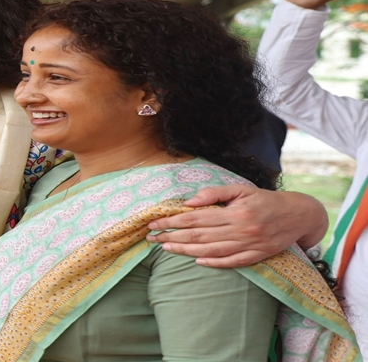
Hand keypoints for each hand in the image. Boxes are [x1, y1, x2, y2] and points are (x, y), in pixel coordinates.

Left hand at [145, 185, 328, 267]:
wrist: (299, 215)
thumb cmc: (265, 199)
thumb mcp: (241, 189)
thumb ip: (214, 194)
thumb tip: (189, 202)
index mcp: (235, 212)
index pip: (196, 218)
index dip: (172, 221)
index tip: (154, 223)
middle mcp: (242, 230)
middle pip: (199, 236)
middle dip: (172, 236)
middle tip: (152, 238)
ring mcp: (250, 245)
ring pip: (211, 251)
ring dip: (185, 250)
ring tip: (166, 248)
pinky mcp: (258, 256)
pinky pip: (232, 262)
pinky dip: (214, 263)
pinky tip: (197, 260)